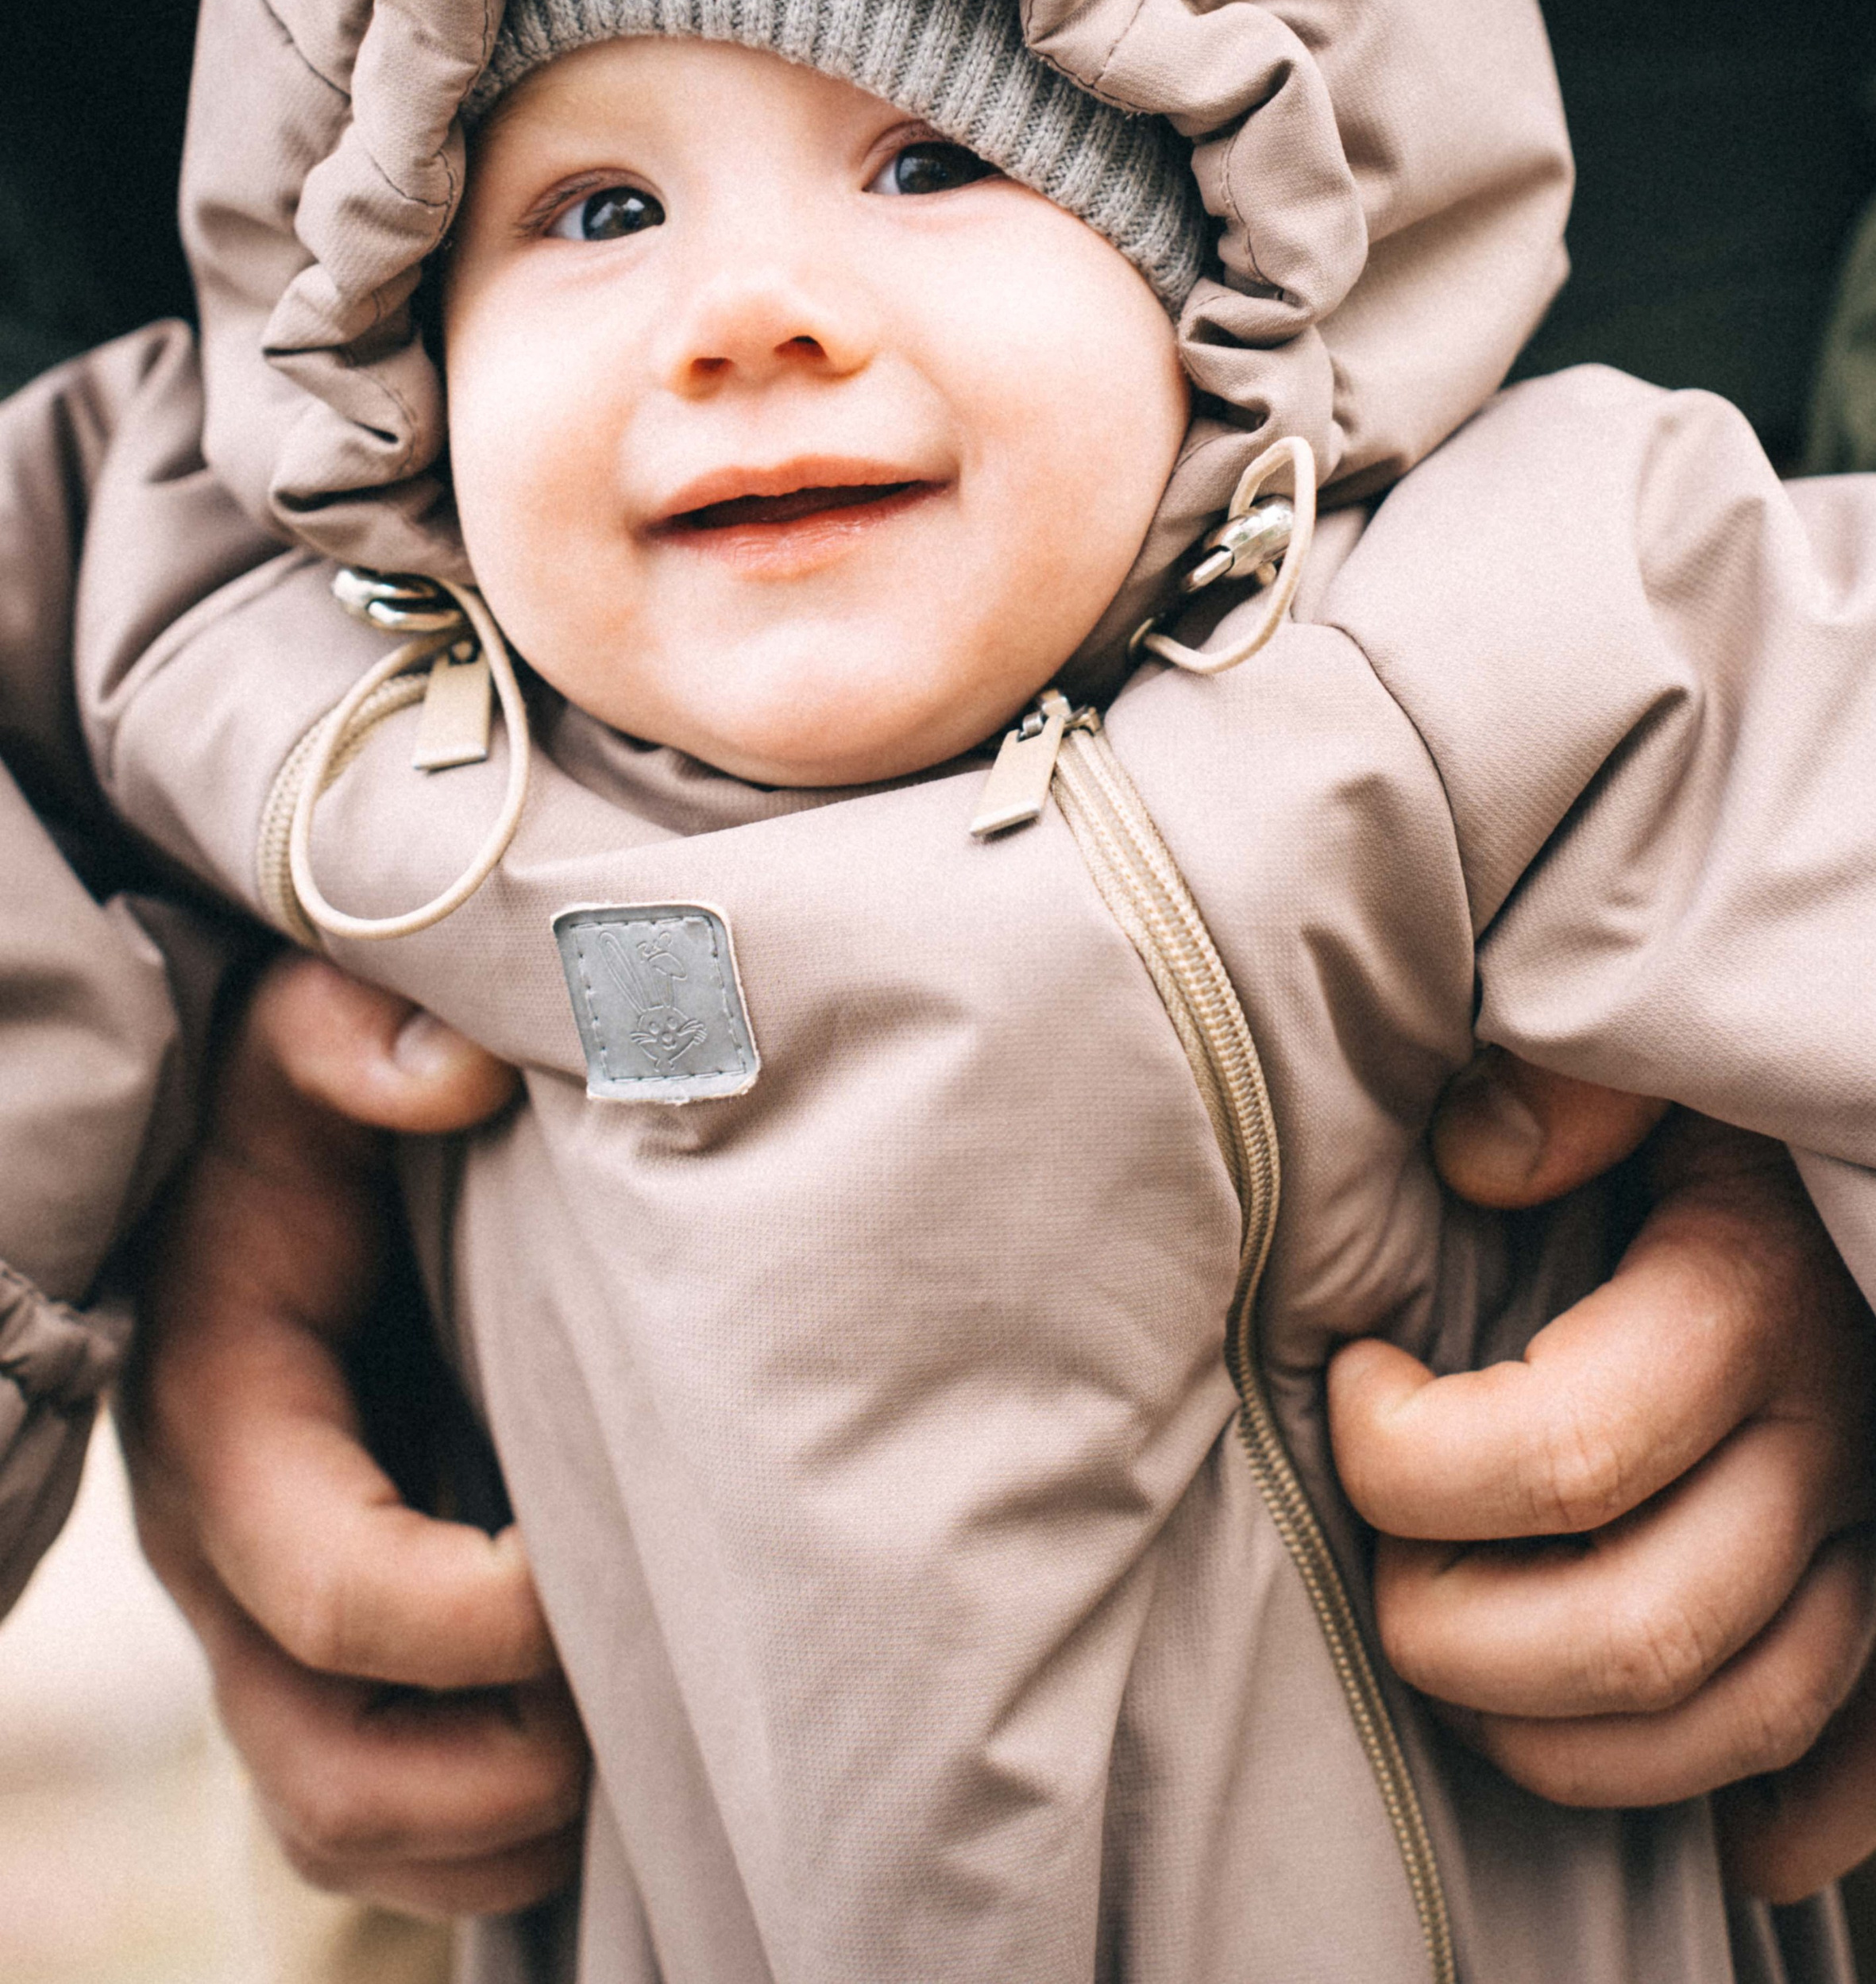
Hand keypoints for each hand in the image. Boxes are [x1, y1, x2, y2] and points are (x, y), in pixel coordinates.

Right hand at [122, 954, 586, 1914]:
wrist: (269, 1166)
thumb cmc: (308, 1109)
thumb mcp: (303, 1039)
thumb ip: (354, 1036)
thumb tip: (460, 1069)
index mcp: (226, 1431)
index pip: (336, 1590)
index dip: (483, 1612)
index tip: (610, 1552)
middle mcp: (228, 1560)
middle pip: (331, 1768)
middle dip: (500, 1772)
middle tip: (652, 1693)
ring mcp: (265, 1625)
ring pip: (351, 1823)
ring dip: (504, 1829)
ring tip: (646, 1754)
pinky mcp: (320, 1652)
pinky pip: (376, 1821)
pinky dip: (487, 1837)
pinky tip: (608, 1771)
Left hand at [1331, 1059, 1875, 1900]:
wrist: (1857, 1084)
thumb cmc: (1708, 1063)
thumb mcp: (1643, 1032)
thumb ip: (1566, 1072)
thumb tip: (1479, 1156)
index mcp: (1749, 1295)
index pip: (1565, 1453)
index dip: (1409, 1454)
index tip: (1350, 1377)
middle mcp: (1825, 1433)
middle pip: (1642, 1627)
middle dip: (1459, 1633)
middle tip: (1377, 1553)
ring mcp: (1869, 1521)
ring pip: (1738, 1717)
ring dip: (1565, 1744)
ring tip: (1451, 1658)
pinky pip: (1869, 1751)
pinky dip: (1786, 1818)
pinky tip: (1714, 1840)